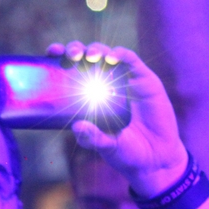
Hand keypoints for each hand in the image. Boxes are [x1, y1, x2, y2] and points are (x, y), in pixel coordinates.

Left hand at [48, 41, 187, 195]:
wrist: (157, 160)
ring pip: (108, 54)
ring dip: (96, 49)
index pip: (71, 70)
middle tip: (72, 56)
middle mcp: (106, 85)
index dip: (60, 57)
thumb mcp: (107, 147)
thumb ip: (93, 138)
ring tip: (91, 56)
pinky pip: (132, 60)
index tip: (51, 53)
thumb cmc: (128, 153)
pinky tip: (112, 57)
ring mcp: (126, 81)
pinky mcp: (146, 81)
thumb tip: (77, 126)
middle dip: (76, 49)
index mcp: (89, 97)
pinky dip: (121, 54)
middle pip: (87, 57)